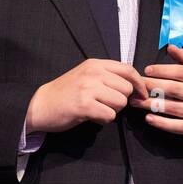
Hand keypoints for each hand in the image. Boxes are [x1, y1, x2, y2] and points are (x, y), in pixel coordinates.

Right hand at [25, 58, 148, 132]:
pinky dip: (103, 119)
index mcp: (95, 64)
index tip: (142, 94)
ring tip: (97, 109)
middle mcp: (93, 73)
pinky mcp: (84, 105)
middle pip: (126, 89)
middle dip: (121, 100)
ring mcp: (88, 88)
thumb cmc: (66, 93)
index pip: (128, 69)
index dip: (139, 84)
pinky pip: (109, 115)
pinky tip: (91, 116)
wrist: (41, 105)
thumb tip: (134, 85)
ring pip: (120, 103)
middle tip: (106, 104)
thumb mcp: (86, 76)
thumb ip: (107, 76)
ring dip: (112, 111)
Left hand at [129, 44, 182, 142]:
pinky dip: (163, 123)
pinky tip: (149, 118)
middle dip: (153, 87)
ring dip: (153, 105)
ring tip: (136, 102)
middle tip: (136, 87)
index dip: (164, 70)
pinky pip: (179, 126)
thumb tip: (171, 46)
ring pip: (174, 108)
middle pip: (176, 89)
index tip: (147, 70)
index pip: (182, 72)